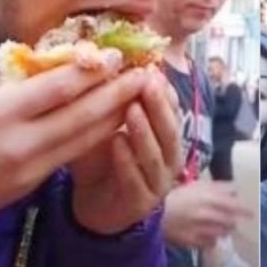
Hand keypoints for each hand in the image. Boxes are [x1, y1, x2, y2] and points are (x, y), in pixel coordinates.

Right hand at [0, 61, 148, 223]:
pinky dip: (95, 138)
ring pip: (84, 138)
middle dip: (117, 92)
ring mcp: (29, 166)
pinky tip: (113, 124)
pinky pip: (71, 156)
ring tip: (138, 96)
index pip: (58, 87)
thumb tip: (45, 69)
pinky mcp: (32, 184)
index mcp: (0, 111)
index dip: (92, 70)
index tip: (116, 55)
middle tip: (144, 74)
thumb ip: (9, 85)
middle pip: (82, 113)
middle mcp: (21, 140)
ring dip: (115, 116)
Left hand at [70, 69, 182, 234]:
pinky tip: (117, 142)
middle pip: (170, 129)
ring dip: (145, 131)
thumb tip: (107, 62)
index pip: (173, 108)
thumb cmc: (102, 158)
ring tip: (132, 109)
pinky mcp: (141, 203)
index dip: (164, 89)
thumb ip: (111, 102)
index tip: (150, 69)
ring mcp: (158, 182)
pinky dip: (127, 161)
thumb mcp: (105, 125)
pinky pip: (136, 179)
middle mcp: (169, 157)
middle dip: (159, 105)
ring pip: (157, 155)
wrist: (93, 205)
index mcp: (165, 135)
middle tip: (147, 82)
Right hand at [161, 181, 252, 248]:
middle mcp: (209, 215)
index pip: (235, 205)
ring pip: (222, 233)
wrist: (153, 212)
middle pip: (231, 221)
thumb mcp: (196, 185)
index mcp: (210, 199)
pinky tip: (207, 236)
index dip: (245, 210)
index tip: (250, 213)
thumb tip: (235, 189)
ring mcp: (202, 230)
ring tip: (218, 227)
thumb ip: (217, 187)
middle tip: (232, 221)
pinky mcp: (193, 242)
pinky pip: (210, 243)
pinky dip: (212, 240)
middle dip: (233, 221)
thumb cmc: (175, 195)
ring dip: (224, 231)